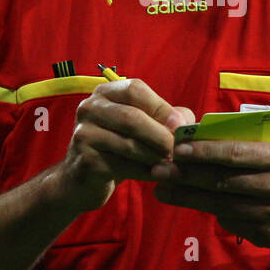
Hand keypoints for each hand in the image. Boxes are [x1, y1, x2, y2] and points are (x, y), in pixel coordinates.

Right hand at [53, 76, 194, 213]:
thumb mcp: (140, 126)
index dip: (161, 107)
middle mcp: (89, 108)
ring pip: (128, 144)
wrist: (82, 178)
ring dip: (155, 156)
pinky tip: (156, 176)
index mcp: (105, 93)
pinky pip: (122, 166)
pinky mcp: (84, 160)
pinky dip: (144, 172)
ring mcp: (83, 134)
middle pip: (131, 117)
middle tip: (179, 150)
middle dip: (160, 135)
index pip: (135, 90)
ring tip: (172, 164)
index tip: (181, 126)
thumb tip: (187, 124)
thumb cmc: (118, 147)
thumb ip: (165, 118)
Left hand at [150, 139, 269, 248]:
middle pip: (221, 181)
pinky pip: (231, 221)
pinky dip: (211, 212)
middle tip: (158, 170)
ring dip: (187, 196)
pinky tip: (191, 202)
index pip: (234, 153)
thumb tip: (198, 134)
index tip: (177, 149)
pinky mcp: (267, 235)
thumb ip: (244, 142)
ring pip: (220, 204)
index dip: (203, 152)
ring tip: (162, 189)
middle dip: (186, 175)